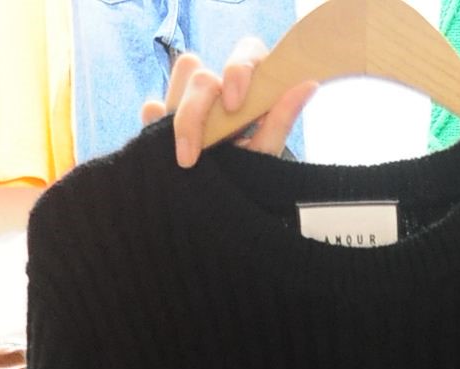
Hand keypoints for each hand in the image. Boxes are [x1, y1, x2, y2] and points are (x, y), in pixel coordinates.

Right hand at [142, 40, 317, 168]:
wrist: (222, 222)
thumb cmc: (248, 185)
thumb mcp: (265, 159)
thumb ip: (280, 122)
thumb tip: (307, 84)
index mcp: (248, 92)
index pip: (245, 54)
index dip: (238, 69)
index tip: (236, 105)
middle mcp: (218, 94)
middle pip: (199, 70)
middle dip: (196, 107)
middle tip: (197, 152)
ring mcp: (188, 106)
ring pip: (178, 78)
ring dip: (180, 113)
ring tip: (187, 158)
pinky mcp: (163, 123)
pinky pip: (151, 108)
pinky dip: (155, 121)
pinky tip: (162, 146)